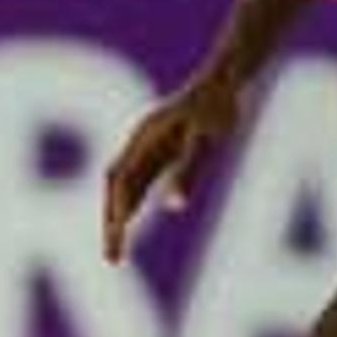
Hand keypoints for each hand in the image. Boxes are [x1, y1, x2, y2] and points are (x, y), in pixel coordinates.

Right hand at [103, 72, 245, 262]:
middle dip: (111, 223)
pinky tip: (135, 217)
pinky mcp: (160, 148)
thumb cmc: (218, 108)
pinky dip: (132, 202)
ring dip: (118, 215)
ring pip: (124, 185)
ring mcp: (148, 145)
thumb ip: (189, 172)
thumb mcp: (207, 141)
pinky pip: (139, 180)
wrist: (225, 77)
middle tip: (112, 259)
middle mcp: (139, 143)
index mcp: (144, 140)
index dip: (118, 214)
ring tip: (117, 247)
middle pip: (116, 188)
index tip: (118, 244)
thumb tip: (173, 207)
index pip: (122, 184)